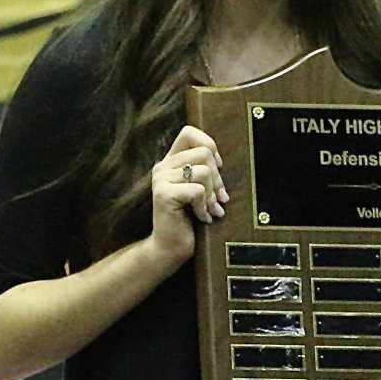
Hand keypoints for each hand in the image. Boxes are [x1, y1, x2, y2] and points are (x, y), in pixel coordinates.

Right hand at [151, 126, 228, 263]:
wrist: (170, 247)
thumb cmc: (188, 219)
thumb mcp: (197, 189)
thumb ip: (203, 170)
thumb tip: (219, 162)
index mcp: (170, 161)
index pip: (189, 132)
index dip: (209, 145)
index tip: (217, 167)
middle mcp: (162, 167)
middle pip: (203, 152)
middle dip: (217, 178)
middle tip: (219, 198)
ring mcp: (161, 179)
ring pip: (203, 171)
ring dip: (212, 194)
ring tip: (210, 209)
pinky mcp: (164, 194)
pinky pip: (197, 191)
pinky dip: (204, 206)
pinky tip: (201, 217)